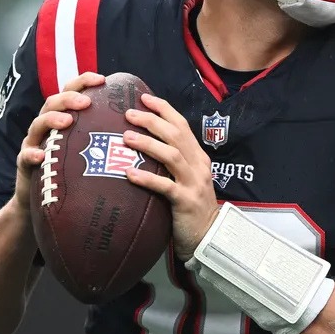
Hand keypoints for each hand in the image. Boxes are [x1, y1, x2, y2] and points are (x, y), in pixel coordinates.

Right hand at [13, 72, 105, 211]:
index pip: (71, 92)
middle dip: (69, 98)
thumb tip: (138, 127)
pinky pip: (25, 157)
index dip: (84, 81)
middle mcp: (46, 126)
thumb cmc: (71, 171)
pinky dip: (32, 154)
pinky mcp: (25, 164)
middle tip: (86, 102)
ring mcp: (34, 143)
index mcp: (62, 117)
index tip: (102, 79)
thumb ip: (104, 135)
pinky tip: (41, 156)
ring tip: (67, 121)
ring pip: (37, 125)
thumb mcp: (87, 149)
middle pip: (52, 103)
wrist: (41, 199)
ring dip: (52, 119)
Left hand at [122, 92, 218, 261]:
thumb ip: (172, 162)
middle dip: (152, 121)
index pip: (182, 125)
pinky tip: (130, 174)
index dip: (164, 109)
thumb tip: (143, 144)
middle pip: (176, 135)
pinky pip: (166, 187)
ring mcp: (194, 183)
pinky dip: (147, 178)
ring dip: (148, 144)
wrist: (208, 236)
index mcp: (198, 157)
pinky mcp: (186, 202)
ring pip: (172, 156)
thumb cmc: (190, 207)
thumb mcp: (186, 178)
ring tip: (126, 138)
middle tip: (128, 114)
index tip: (143, 97)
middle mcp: (198, 166)